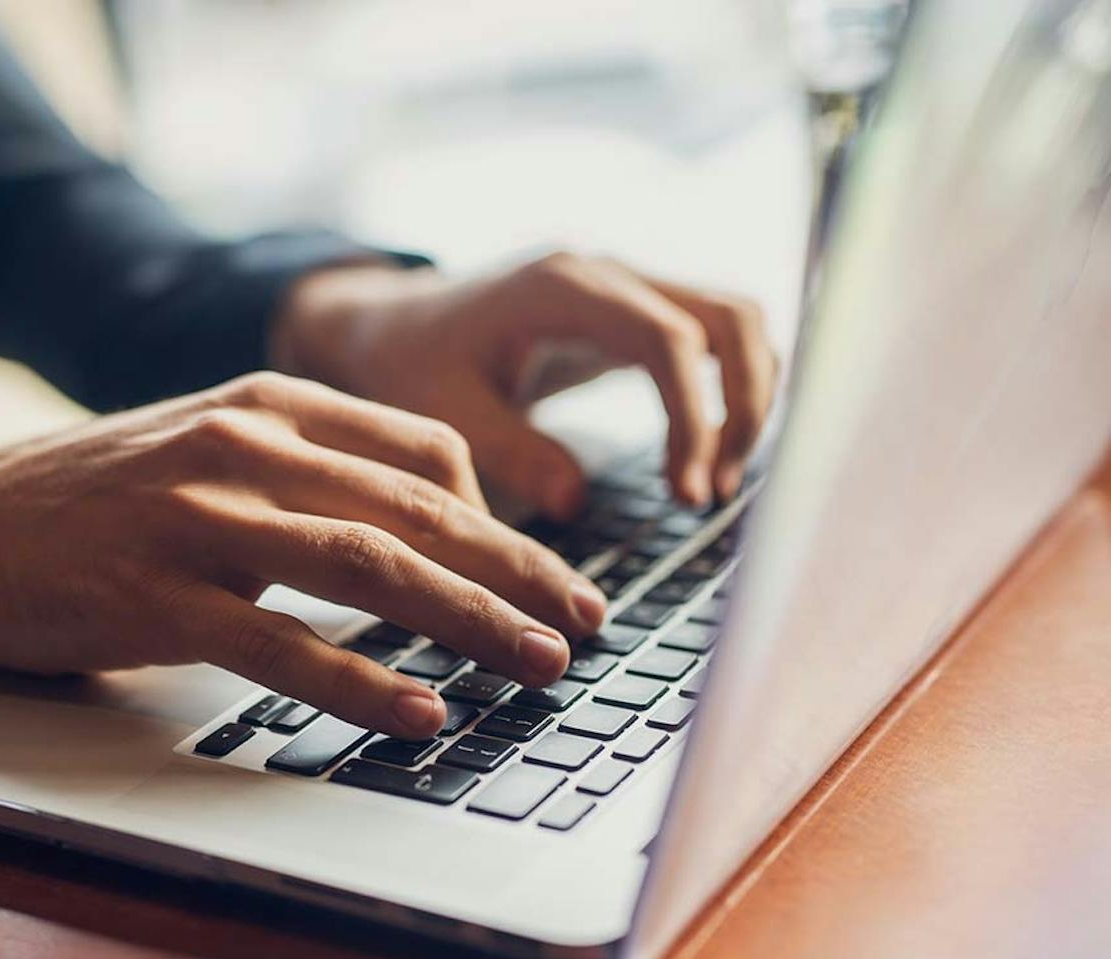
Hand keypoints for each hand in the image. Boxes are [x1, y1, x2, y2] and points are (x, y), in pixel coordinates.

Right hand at [0, 373, 607, 738]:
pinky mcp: (154, 597)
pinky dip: (362, 683)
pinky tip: (420, 715)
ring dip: (469, 622)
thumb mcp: (199, 449)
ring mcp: (196, 518)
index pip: (424, 450)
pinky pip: (281, 644)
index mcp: (265, 402)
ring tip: (539, 667)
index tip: (549, 572)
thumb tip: (406, 527)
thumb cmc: (82, 499)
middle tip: (587, 624)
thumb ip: (297, 470)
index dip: (503, 518)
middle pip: (417, 510)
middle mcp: (242, 444)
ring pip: (368, 567)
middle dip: (518, 571)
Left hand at [273, 253, 779, 516]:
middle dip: (744, 406)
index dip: (693, 416)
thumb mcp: (443, 411)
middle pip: (729, 315)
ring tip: (713, 484)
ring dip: (748, 398)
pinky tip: (705, 456)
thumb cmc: (413, 365)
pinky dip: (730, 390)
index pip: (667, 338)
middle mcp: (608, 272)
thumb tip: (574, 504)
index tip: (684, 492)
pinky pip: (713, 337)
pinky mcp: (634, 312)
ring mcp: (627, 285)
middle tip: (713, 492)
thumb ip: (508, 451)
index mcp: (562, 286)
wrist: (394, 325)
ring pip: (735, 320)